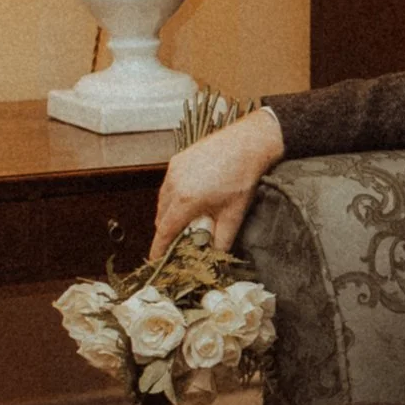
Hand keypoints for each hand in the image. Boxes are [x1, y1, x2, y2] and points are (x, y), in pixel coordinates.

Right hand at [153, 104, 282, 259]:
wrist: (248, 144)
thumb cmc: (242, 178)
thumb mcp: (234, 215)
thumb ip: (222, 240)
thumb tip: (216, 257)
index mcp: (186, 200)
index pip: (165, 231)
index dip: (158, 248)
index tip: (156, 260)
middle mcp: (174, 184)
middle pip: (161, 217)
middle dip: (167, 232)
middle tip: (180, 241)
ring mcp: (174, 170)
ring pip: (162, 201)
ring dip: (169, 214)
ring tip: (186, 221)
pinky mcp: (178, 160)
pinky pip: (168, 185)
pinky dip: (173, 196)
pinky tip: (189, 199)